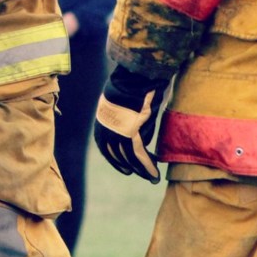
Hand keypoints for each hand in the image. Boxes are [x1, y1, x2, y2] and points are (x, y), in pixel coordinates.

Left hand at [93, 65, 169, 183]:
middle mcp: (105, 130)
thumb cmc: (131, 88)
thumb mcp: (125, 107)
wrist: (132, 78)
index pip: (107, 148)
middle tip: (140, 174)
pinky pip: (138, 154)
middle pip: (117, 155)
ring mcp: (115, 132)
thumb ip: (129, 123)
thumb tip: (140, 140)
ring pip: (128, 157)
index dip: (117, 160)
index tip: (126, 167)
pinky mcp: (129, 133)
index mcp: (102, 123)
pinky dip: (147, 166)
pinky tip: (154, 174)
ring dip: (140, 170)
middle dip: (129, 166)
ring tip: (150, 177)